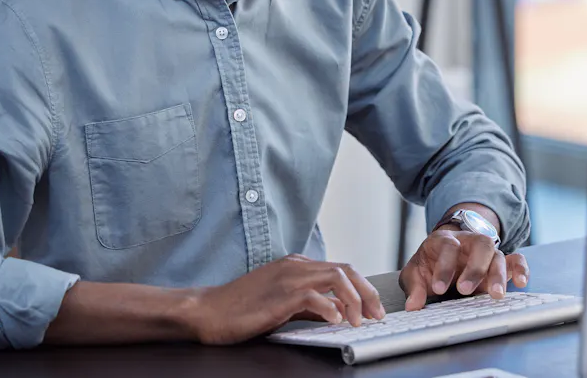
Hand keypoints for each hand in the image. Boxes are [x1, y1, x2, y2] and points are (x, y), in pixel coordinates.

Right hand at [179, 253, 384, 343]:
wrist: (209, 311)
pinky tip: (335, 321)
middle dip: (367, 292)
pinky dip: (330, 308)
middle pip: (346, 270)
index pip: (341, 270)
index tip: (373, 309)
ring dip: (354, 299)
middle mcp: (296, 266)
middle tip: (377, 315)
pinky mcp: (279, 294)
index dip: (362, 289)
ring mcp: (288, 277)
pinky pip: (314, 296)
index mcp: (297, 265)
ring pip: (336, 277)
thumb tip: (338, 311)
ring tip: (358, 321)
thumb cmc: (242, 309)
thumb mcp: (283, 303)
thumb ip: (311, 305)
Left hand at [399, 228, 529, 310]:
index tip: (439, 288)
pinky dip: (521, 269)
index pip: (448, 246)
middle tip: (465, 290)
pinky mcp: (501, 263)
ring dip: (498, 275)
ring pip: (499, 255)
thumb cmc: (430, 263)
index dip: (444, 267)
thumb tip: (413, 305)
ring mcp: (487, 252)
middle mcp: (469, 242)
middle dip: (474, 268)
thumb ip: (414, 287)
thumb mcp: (416, 272)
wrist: (443, 253)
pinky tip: (521, 283)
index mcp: (445, 240)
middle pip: (480, 244)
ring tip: (496, 295)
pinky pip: (516, 260)